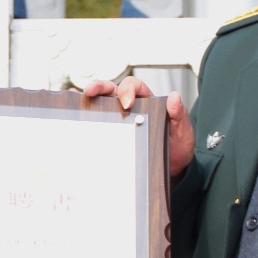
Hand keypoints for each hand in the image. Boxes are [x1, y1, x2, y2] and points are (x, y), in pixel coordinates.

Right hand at [81, 76, 195, 175]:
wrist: (171, 171)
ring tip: (79, 99)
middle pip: (111, 89)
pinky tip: (74, 114)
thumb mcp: (183, 132)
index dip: (128, 90)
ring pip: (100, 102)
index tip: (127, 103)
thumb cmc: (176, 149)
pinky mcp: (112, 133)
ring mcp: (119, 120)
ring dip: (88, 98)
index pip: (134, 86)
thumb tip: (174, 98)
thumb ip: (179, 114)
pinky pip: (96, 121)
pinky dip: (83, 114)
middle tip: (92, 91)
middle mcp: (130, 106)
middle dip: (99, 86)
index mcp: (147, 101)